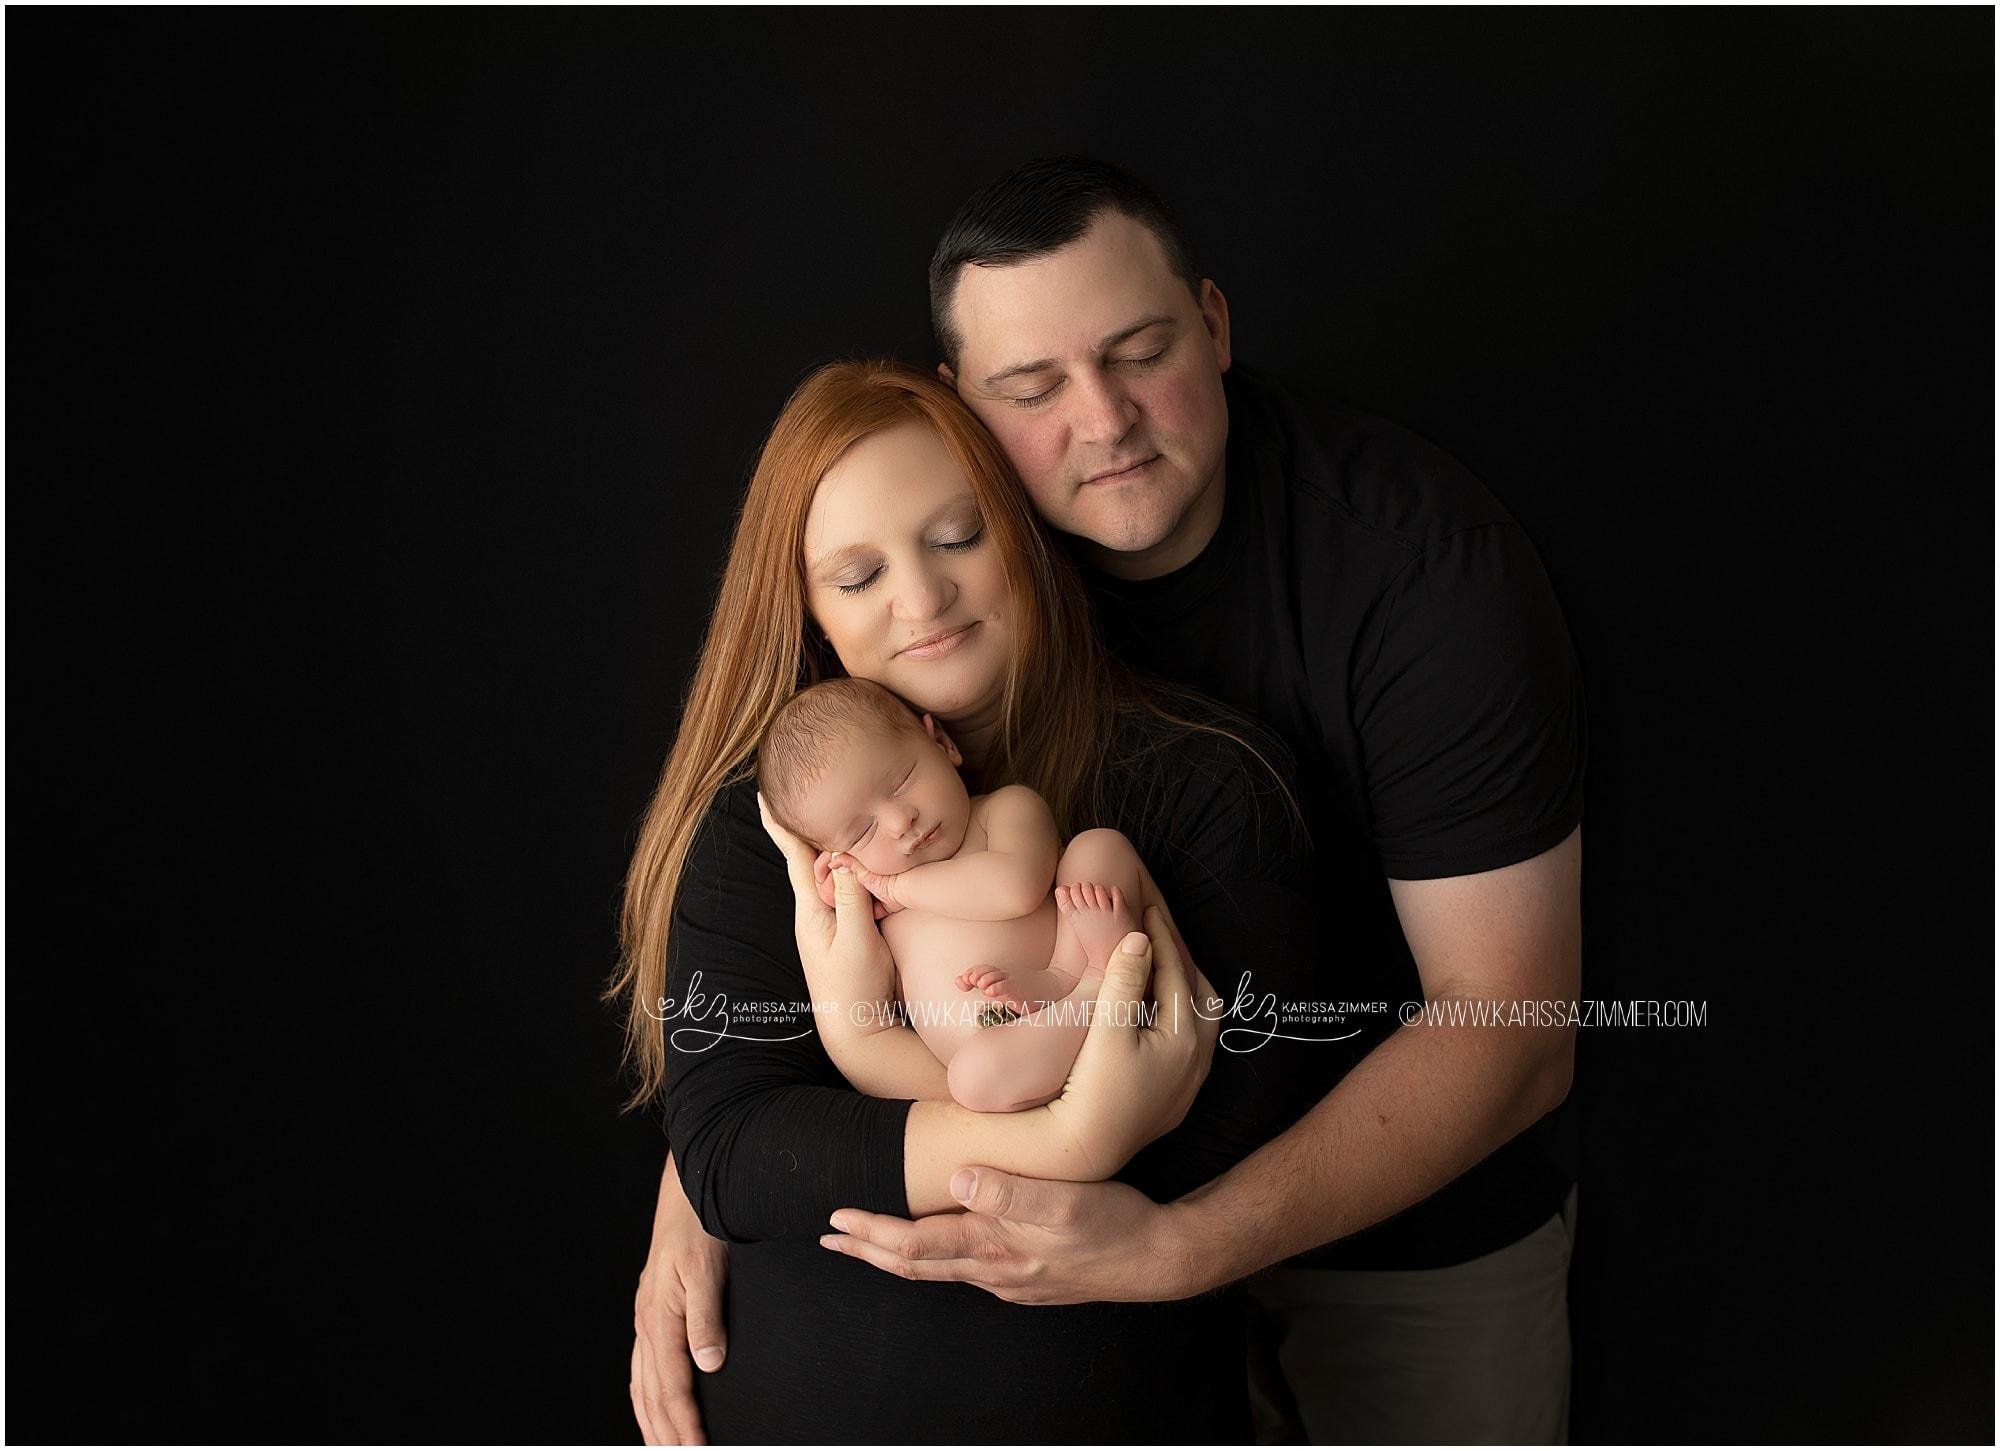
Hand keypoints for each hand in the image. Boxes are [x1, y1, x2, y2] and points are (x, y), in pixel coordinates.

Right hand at [630, 1153, 728, 1444]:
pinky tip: (651, 1409)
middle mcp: (646, 1325)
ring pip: (642, 1386)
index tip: (698, 1449)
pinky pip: (641, 1369)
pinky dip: (645, 1398)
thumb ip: (707, 1320)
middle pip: (651, 1395)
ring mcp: (644, 1322)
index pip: (671, 1386)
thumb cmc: (698, 1231)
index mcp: (658, 1319)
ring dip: (652, 1422)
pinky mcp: (649, 1316)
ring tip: (664, 1449)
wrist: (685, 1196)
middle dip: (666, 1433)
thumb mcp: (706, 1271)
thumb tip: (709, 1364)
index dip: (684, 1423)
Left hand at [759, 794, 898, 1011]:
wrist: (858, 1030)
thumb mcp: (857, 940)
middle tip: (827, 798)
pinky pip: (851, 892)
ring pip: (837, 874)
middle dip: (821, 830)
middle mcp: (817, 911)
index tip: (765, 795)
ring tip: (855, 828)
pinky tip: (871, 869)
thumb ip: (852, 897)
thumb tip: (846, 856)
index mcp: (812, 910)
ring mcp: (831, 922)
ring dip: (844, 853)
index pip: (795, 857)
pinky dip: (859, 876)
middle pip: (817, 858)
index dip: (781, 824)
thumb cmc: (854, 988)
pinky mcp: (849, 931)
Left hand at [820, 1165, 1202, 1305]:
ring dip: (896, 1256)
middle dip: (868, 1251)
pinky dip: (935, 1257)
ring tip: (867, 1244)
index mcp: (995, 1245)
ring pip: (938, 1269)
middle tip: (830, 1238)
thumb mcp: (1065, 1199)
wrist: (1156, 1259)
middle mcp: (994, 1269)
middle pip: (915, 1263)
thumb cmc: (1113, 1223)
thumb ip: (1010, 1191)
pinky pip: (965, 1270)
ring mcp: (1009, 1279)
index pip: (916, 1243)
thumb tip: (959, 1178)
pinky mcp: (1026, 1279)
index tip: (837, 1219)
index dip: (872, 1233)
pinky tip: (938, 1248)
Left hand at [955, 964, 1052, 1013]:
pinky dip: (1002, 989)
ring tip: (981, 984)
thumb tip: (957, 980)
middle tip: (970, 980)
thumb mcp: (1002, 985)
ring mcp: (1018, 983)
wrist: (1054, 988)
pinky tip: (992, 991)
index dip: (973, 973)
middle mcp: (1008, 976)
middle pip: (990, 971)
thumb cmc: (1025, 988)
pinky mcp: (1025, 994)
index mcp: (1001, 974)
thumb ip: (980, 981)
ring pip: (1001, 980)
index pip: (984, 969)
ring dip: (989, 980)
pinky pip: (1013, 990)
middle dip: (978, 974)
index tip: (964, 981)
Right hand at [1044, 904, 1219, 1177]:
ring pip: (1198, 1021)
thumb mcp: (1106, 1031)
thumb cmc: (1093, 1090)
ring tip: (1158, 970)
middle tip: (1158, 937)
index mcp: (1184, 1038)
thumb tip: (1138, 939)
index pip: (1175, 973)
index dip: (1160, 938)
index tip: (1147, 909)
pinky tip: (1153, 1015)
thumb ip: (1124, 982)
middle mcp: (1197, 1060)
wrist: (1085, 1149)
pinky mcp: (1176, 1097)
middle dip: (1181, 962)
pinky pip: (1188, 1042)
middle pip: (1201, 994)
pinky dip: (1176, 1016)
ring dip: (1181, 990)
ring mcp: (1189, 1081)